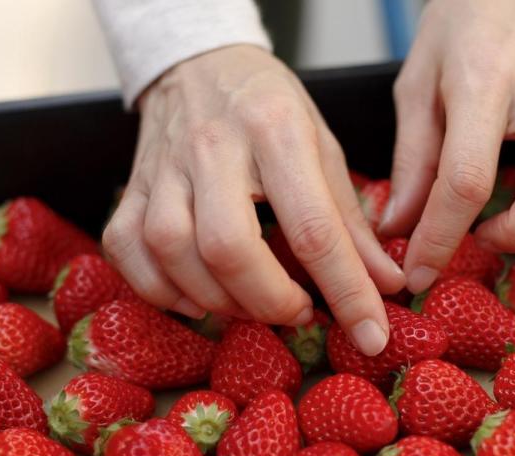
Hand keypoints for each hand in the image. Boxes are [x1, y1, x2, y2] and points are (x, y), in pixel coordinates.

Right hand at [103, 45, 404, 354]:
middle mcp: (213, 147)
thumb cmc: (269, 109)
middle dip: (270, 301)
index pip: (313, 227)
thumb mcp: (323, 148)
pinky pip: (128, 251)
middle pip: (229, 247)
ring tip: (254, 305)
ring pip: (173, 252)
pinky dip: (162, 290)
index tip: (371, 334)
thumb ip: (352, 221)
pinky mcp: (129, 187)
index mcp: (277, 130)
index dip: (346, 291)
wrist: (198, 63)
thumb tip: (385, 285)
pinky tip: (199, 297)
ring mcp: (162, 167)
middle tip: (300, 312)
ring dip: (219, 300)